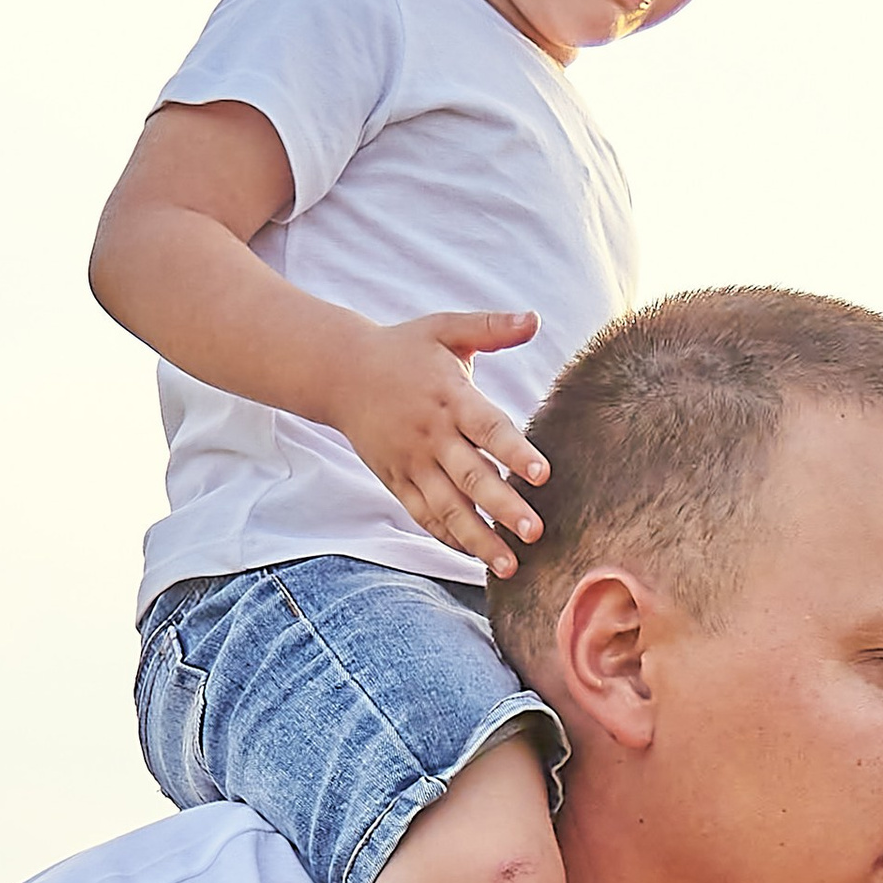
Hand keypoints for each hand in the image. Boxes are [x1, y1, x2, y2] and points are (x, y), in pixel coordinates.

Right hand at [332, 308, 549, 578]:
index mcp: (449, 397)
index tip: (542, 474)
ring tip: (510, 565)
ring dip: (478, 538)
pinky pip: (423, 515)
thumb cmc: (403, 349)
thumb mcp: (444, 328)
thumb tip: (534, 318)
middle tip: (535, 532)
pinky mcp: (396, 481)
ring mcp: (411, 463)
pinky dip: (448, 537)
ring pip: (447, 507)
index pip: (487, 428)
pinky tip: (476, 558)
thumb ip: (490, 327)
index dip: (514, 451)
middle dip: (503, 508)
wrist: (339, 372)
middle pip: (470, 477)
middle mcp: (431, 435)